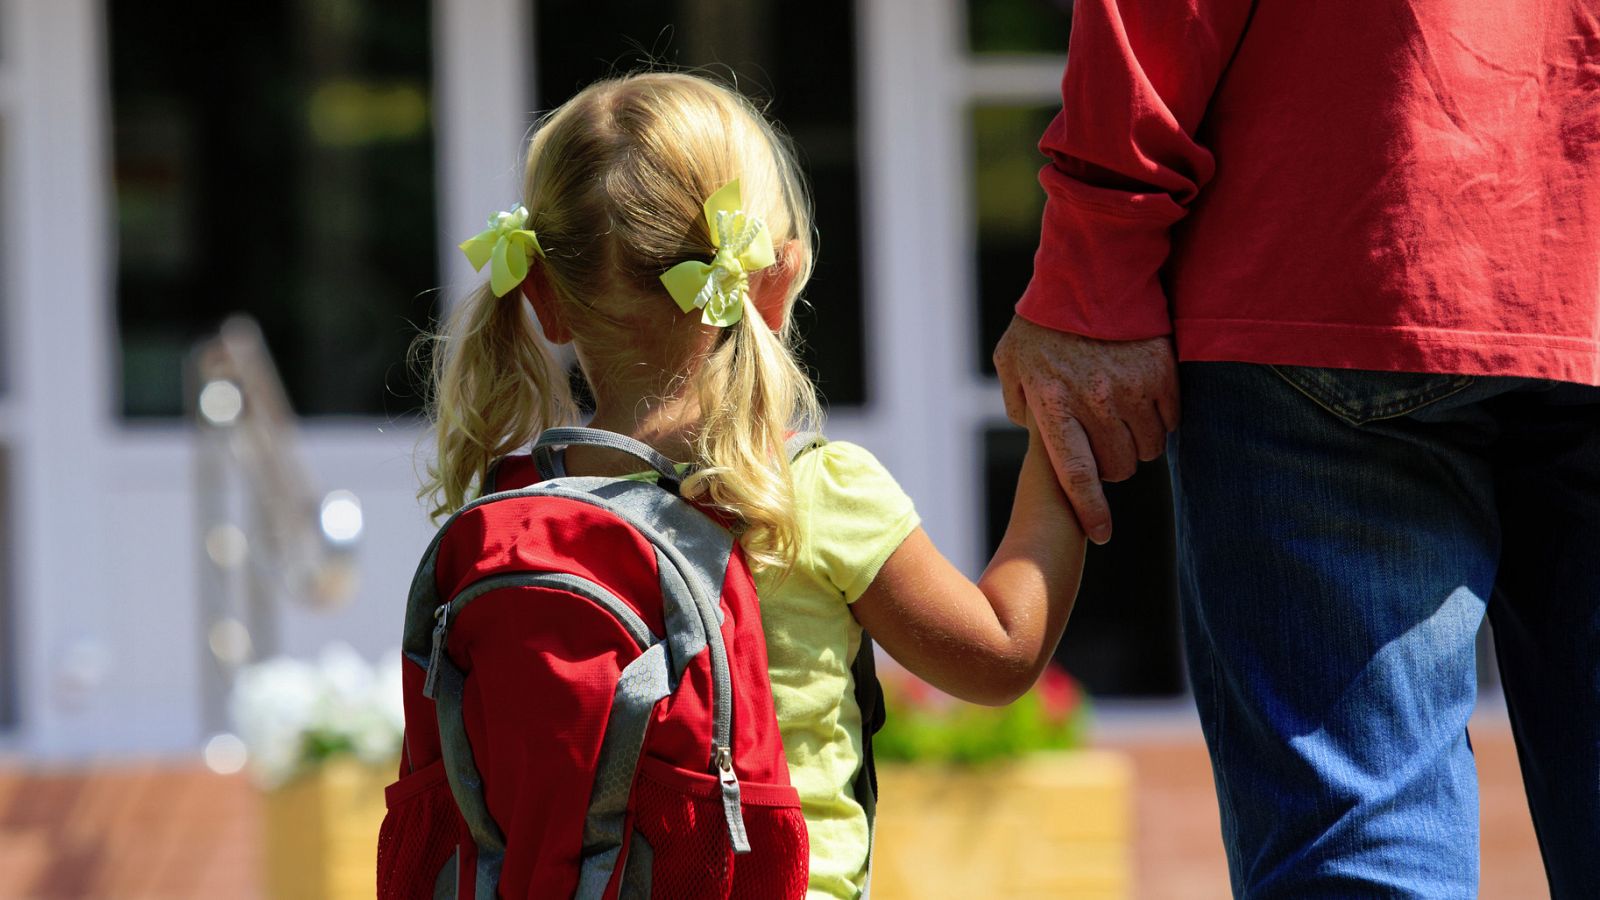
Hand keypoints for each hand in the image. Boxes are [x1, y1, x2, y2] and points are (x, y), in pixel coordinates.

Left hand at [993, 316, 1178, 543]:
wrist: (1091, 269)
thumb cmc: (1044, 320)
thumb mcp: (1011, 360)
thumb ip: (1016, 400)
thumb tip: (1029, 429)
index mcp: (1054, 405)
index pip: (1077, 475)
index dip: (1091, 510)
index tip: (1100, 534)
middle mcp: (1094, 402)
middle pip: (1119, 467)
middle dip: (1113, 466)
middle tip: (1104, 445)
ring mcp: (1131, 388)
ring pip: (1149, 448)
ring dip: (1139, 444)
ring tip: (1123, 419)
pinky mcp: (1162, 371)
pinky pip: (1172, 419)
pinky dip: (1162, 420)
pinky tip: (1146, 401)